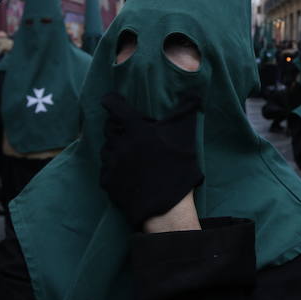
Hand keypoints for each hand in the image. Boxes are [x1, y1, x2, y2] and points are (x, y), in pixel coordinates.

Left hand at [100, 92, 203, 229]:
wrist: (166, 207)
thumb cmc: (176, 167)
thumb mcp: (185, 135)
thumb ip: (186, 110)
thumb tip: (195, 92)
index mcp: (134, 129)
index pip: (114, 106)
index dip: (113, 100)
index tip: (113, 99)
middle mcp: (118, 143)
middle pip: (109, 128)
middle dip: (118, 127)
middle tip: (132, 133)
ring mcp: (111, 164)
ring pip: (107, 149)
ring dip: (116, 148)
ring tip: (131, 155)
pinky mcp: (108, 182)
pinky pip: (106, 170)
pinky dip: (114, 169)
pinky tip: (127, 173)